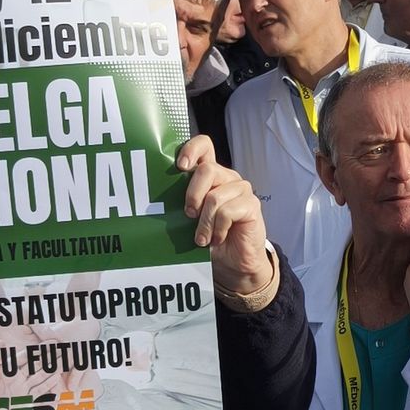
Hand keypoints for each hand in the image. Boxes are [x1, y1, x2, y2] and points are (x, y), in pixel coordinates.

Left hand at [178, 135, 273, 294]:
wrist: (234, 263)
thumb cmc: (210, 238)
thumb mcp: (191, 219)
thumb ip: (183, 203)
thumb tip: (158, 200)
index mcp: (210, 175)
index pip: (204, 146)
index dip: (191, 149)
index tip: (180, 166)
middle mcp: (227, 178)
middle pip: (207, 169)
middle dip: (192, 194)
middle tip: (188, 215)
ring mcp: (241, 190)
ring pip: (215, 196)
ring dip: (204, 222)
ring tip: (201, 239)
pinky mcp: (252, 205)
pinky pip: (228, 212)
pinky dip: (218, 229)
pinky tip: (217, 238)